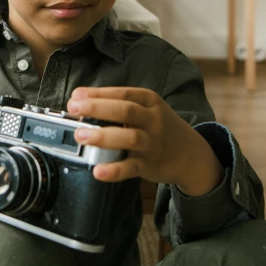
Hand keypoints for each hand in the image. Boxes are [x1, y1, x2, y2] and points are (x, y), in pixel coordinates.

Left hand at [67, 87, 223, 195]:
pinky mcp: (150, 165)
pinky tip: (98, 171)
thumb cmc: (160, 127)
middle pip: (125, 111)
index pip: (122, 94)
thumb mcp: (147, 109)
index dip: (98, 93)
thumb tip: (80, 102)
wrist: (191, 154)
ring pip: (129, 137)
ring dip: (103, 136)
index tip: (76, 95)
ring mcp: (152, 143)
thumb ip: (118, 106)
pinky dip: (114, 170)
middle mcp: (153, 120)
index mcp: (149, 101)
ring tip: (80, 135)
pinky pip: (131, 167)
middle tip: (74, 109)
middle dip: (98, 108)